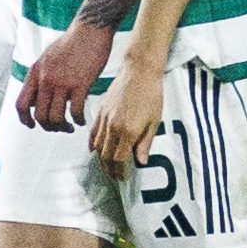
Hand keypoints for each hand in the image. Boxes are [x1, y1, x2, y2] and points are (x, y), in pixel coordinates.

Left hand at [20, 19, 112, 130]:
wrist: (89, 30)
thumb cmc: (71, 44)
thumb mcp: (47, 58)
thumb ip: (40, 77)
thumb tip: (34, 99)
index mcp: (35, 73)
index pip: (21, 104)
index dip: (25, 119)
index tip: (33, 125)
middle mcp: (45, 79)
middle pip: (39, 115)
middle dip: (48, 127)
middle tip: (58, 127)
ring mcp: (62, 82)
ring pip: (55, 117)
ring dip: (62, 127)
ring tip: (70, 126)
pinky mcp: (80, 84)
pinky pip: (75, 111)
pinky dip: (78, 120)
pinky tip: (81, 120)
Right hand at [87, 56, 165, 177]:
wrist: (140, 70)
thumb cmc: (151, 93)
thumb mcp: (154, 121)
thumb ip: (145, 143)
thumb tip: (141, 161)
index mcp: (128, 131)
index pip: (119, 159)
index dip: (120, 171)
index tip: (123, 177)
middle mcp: (113, 127)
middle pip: (106, 156)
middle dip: (110, 169)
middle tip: (115, 176)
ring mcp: (104, 118)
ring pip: (98, 146)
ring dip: (101, 159)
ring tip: (107, 167)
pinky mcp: (100, 110)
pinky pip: (93, 132)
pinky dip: (92, 143)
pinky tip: (94, 150)